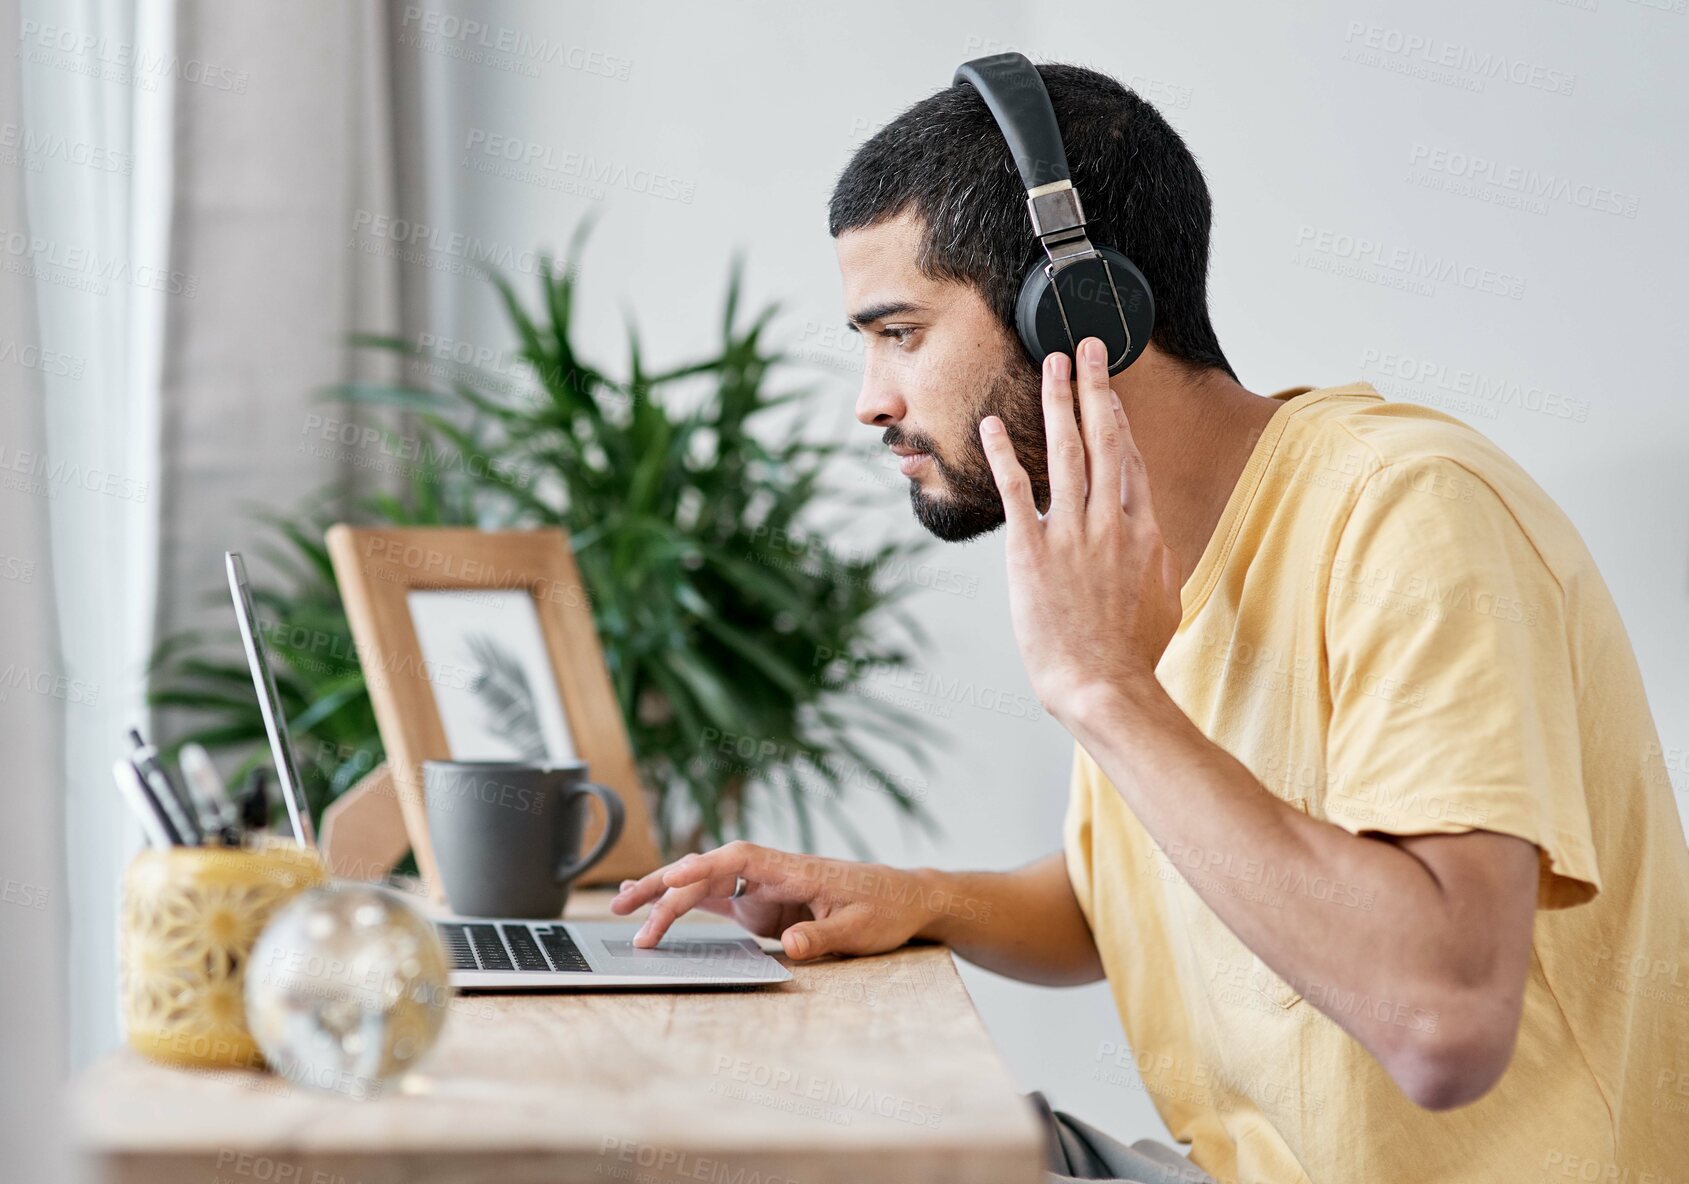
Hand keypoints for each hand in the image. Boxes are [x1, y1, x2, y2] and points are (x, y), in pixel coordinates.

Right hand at [608, 841, 929, 959]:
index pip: (737, 860)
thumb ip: (822, 939)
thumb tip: (787, 946)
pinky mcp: (764, 904)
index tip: (670, 882)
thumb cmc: (885, 909)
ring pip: (705, 884)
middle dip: (663, 884)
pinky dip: (687, 905)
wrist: (905, 900)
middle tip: (621, 906)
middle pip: (708, 869)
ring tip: (623, 908)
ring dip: (666, 895)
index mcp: (792, 869)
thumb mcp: (859, 930)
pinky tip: (659, 913)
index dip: (700, 869)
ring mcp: (764, 887)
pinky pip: (718, 901)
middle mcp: (771, 872)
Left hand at [979, 337, 1182, 723]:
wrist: (1105, 685)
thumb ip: (1155, 559)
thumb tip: (1153, 543)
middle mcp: (1111, 521)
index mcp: (1143, 530)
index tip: (1108, 388)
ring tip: (1050, 364)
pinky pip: (1016, 490)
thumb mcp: (1164, 598)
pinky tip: (992, 425)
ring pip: (1065, 451)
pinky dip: (1004, 453)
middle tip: (1084, 346)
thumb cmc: (1133, 654)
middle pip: (1102, 438)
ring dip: (1057, 401)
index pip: (1128, 458)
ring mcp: (1072, 533)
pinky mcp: (1032, 551)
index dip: (1116, 417)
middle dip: (1093, 386)